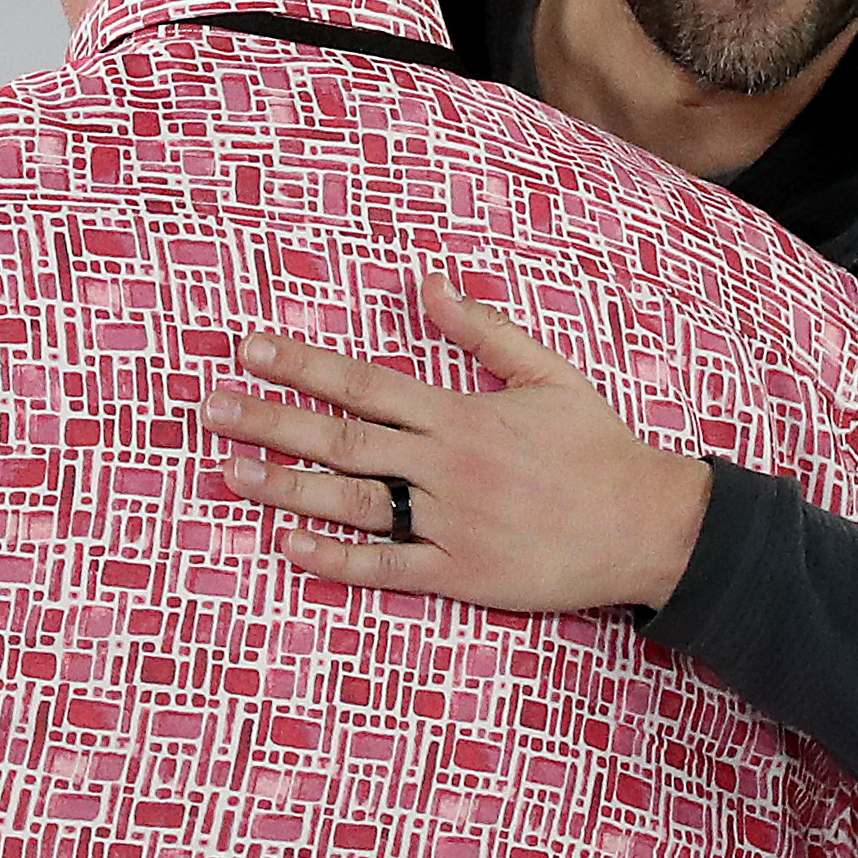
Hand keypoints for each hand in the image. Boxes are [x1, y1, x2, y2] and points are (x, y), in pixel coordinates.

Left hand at [202, 272, 712, 612]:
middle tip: (209, 408)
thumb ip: (481, 330)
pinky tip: (287, 545)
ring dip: (286, 488)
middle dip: (270, 421)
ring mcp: (451, 525)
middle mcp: (447, 467)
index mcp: (461, 415)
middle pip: (342, 440)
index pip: (365, 383)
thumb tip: (427, 281)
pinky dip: (335, 558)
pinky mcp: (461, 576)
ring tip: (228, 471)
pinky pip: (386, 568)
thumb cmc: (596, 448)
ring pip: (353, 504)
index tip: (249, 348)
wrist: (647, 528)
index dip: (302, 365)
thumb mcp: (547, 373)